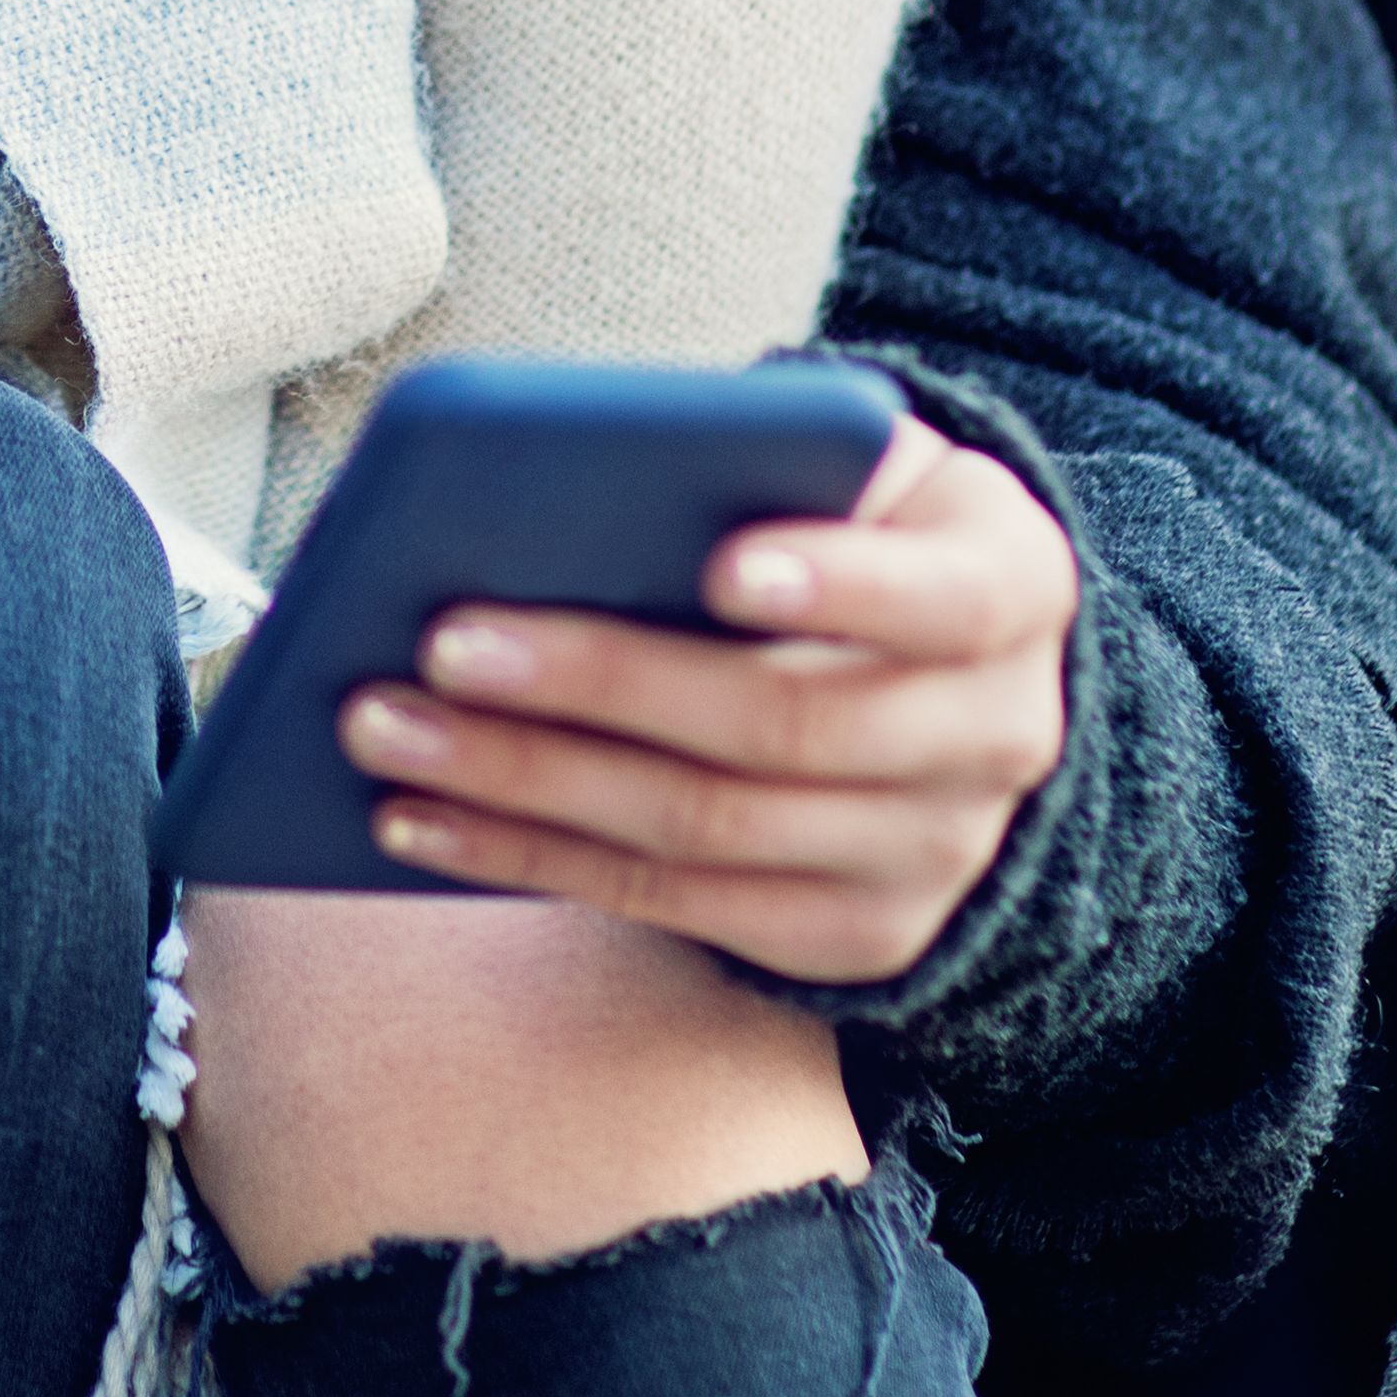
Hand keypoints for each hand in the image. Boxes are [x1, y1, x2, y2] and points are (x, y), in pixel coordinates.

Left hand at [329, 415, 1075, 991]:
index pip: (940, 595)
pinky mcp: (855, 939)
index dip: (839, 585)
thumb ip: (755, 457)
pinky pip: (678, 909)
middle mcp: (1000, 736)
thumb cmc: (852, 524)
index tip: (720, 563)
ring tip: (384, 728)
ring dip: (528, 784)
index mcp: (1012, 587)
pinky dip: (534, 862)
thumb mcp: (851, 465)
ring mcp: (936, 857)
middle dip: (602, 682)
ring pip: (710, 830)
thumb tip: (550, 483)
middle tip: (442, 639)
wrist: (945, 673)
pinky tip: (420, 821)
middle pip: (787, 723)